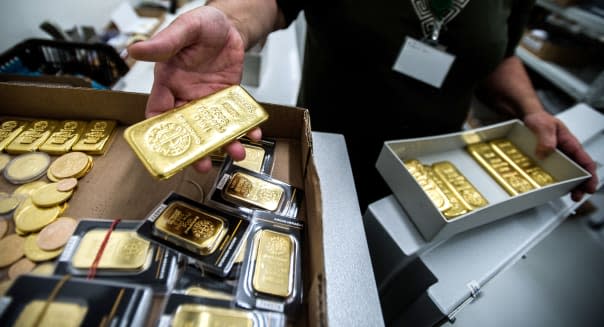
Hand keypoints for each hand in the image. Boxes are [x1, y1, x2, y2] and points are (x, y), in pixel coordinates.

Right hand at [127, 6, 260, 172]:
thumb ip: (164, 43)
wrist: (229, 25)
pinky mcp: (228, 99)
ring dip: (223, 143)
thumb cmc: (201, 25)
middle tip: (201, 165)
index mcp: (168, 83)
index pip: (158, 113)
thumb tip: (135, 50)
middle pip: (187, 129)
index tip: (166, 148)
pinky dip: (245, 127)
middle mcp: (187, 96)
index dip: (160, 132)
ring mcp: (208, 100)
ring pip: (212, 128)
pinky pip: (236, 118)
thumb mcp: (184, 29)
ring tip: (235, 152)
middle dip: (194, 149)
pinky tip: (253, 133)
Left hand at [523, 111, 597, 200]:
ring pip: (568, 174)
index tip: (590, 186)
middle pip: (579, 171)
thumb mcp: (543, 125)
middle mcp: (566, 152)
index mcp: (570, 143)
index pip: (585, 161)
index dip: (590, 175)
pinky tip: (553, 187)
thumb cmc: (539, 119)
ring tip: (568, 195)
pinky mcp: (547, 160)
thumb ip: (546, 138)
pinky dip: (556, 180)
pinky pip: (554, 172)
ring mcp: (557, 157)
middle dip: (581, 185)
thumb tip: (546, 152)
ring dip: (569, 185)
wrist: (527, 117)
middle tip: (577, 196)